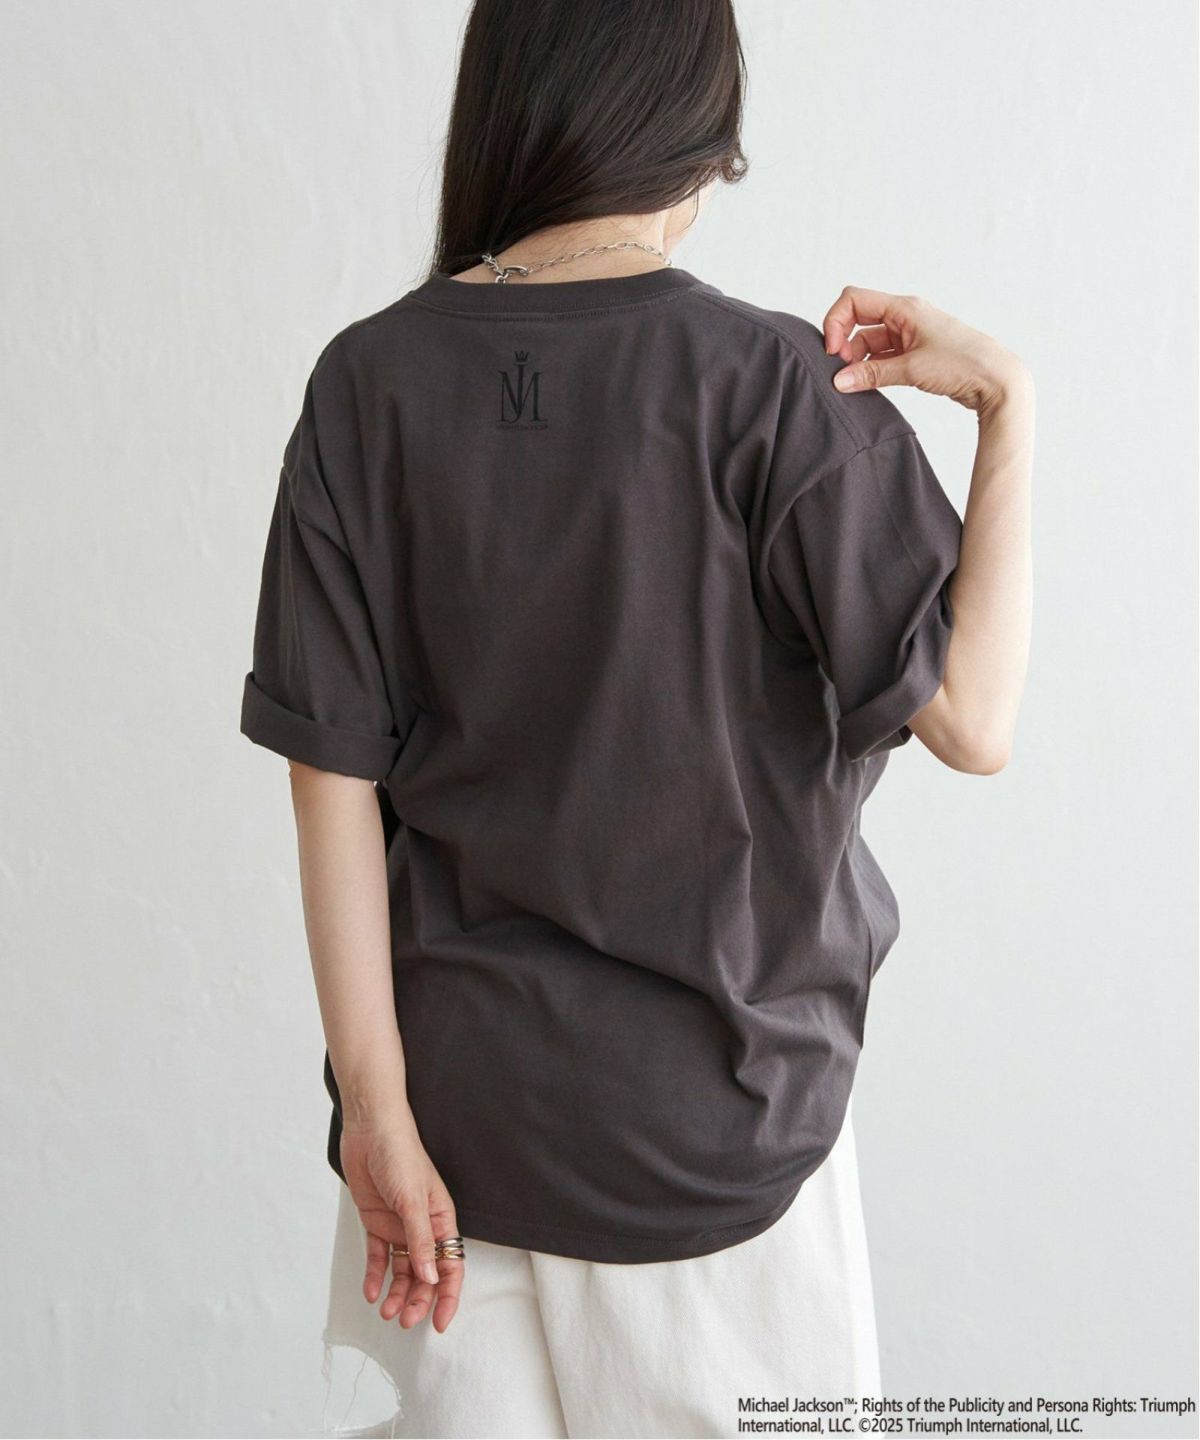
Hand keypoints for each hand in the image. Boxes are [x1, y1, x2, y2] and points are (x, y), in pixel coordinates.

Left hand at [340, 1112, 463, 1332]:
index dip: (447, 1296)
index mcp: (441, 1220)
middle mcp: (422, 1227)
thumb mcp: (413, 1200)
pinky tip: (371, 1292)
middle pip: (426, 1273)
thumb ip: (421, 1240)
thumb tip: (430, 1278)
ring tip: (385, 1312)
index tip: (438, 1323)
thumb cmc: (400, 1156)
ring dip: (397, 1292)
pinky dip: (375, 1275)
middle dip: (418, 1299)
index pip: (450, 1265)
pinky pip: (378, 1256)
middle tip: (404, 1320)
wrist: (370, 1131)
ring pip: (403, 1269)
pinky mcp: (377, 1223)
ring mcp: (399, 1226)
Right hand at [822, 285, 1031, 415]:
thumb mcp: (911, 369)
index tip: (833, 351)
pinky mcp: (917, 353)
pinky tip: (869, 383)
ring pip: (871, 340)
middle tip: (842, 370)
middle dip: (844, 343)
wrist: (996, 380)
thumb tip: (840, 380)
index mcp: (905, 308)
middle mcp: (906, 316)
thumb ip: (872, 374)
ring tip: (856, 382)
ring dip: (858, 359)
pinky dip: (873, 367)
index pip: (854, 300)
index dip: (836, 322)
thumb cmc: (962, 364)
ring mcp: (911, 334)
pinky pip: (884, 355)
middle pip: (859, 320)